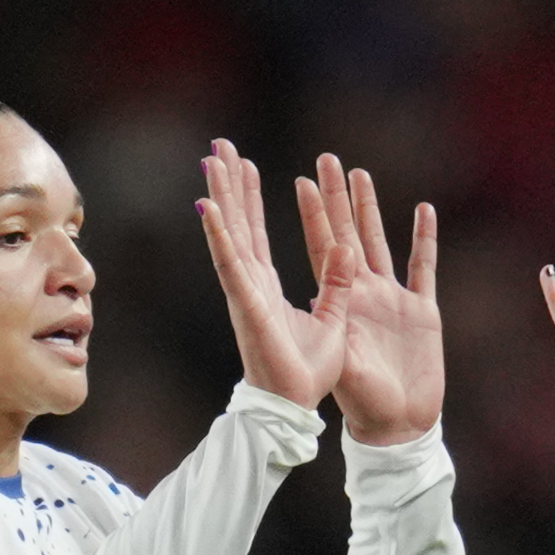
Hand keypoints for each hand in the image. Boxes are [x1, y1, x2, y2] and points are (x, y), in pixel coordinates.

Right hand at [198, 137, 341, 409]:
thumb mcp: (334, 318)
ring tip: (212, 160)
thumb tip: (346, 247)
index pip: (256, 233)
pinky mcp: (247, 303)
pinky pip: (231, 263)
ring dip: (221, 196)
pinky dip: (220, 235)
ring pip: (231, 233)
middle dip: (229, 185)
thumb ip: (337, 282)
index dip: (251, 200)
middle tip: (218, 147)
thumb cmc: (307, 373)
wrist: (294, 407)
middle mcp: (251, 283)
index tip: (243, 166)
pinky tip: (209, 206)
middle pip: (238, 223)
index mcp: (268, 287)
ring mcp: (246, 291)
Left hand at [297, 155, 443, 444]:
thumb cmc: (362, 401)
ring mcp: (393, 301)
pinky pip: (424, 268)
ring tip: (361, 175)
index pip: (322, 248)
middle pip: (348, 235)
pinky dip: (425, 240)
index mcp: (340, 304)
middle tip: (327, 159)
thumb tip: (335, 268)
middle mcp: (364, 295)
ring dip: (371, 209)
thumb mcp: (344, 356)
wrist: (396, 427)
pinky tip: (423, 211)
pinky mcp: (423, 312)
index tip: (301, 180)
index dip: (312, 214)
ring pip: (380, 242)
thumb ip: (340, 315)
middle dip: (337, 198)